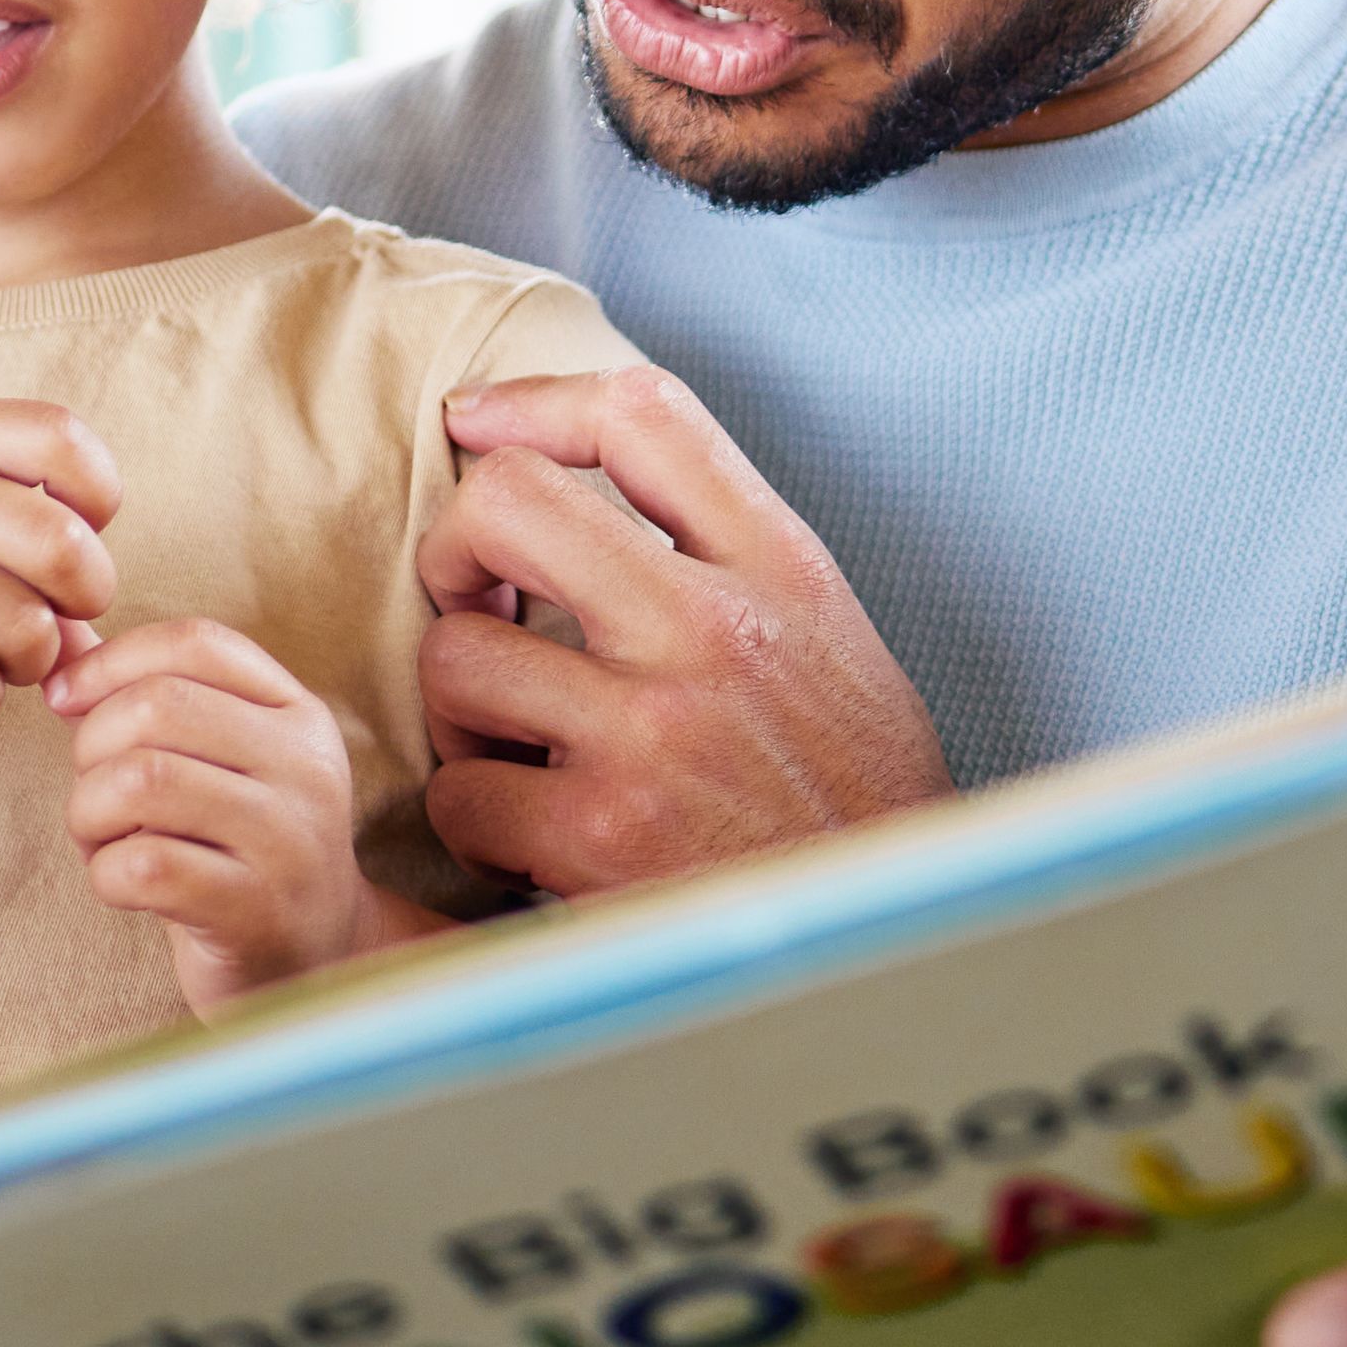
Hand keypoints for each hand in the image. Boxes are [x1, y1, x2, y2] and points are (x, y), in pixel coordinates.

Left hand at [54, 617, 394, 1009]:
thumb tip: (59, 631)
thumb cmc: (237, 851)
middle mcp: (306, 768)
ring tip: (102, 839)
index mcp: (298, 716)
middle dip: (91, 747)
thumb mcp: (211, 763)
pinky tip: (122, 883)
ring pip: (142, 781)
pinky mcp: (255, 910)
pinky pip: (142, 865)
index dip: (112, 661)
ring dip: (89, 813)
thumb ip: (142, 694)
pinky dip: (104, 872)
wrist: (311, 964)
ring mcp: (287, 840)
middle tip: (93, 792)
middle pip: (158, 706)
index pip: (196, 643)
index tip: (66, 700)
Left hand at [412, 366, 945, 896]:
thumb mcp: (831, 642)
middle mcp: (717, 632)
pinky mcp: (602, 835)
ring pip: (456, 656)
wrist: (889, 946)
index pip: (642, 412)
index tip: (481, 425)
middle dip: (457, 551)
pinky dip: (480, 827)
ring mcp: (654, 731)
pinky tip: (538, 847)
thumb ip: (734, 560)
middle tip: (478, 610)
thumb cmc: (856, 803)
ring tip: (519, 757)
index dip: (536, 401)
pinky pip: (461, 795)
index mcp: (782, 570)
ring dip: (463, 715)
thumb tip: (593, 486)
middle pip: (509, 500)